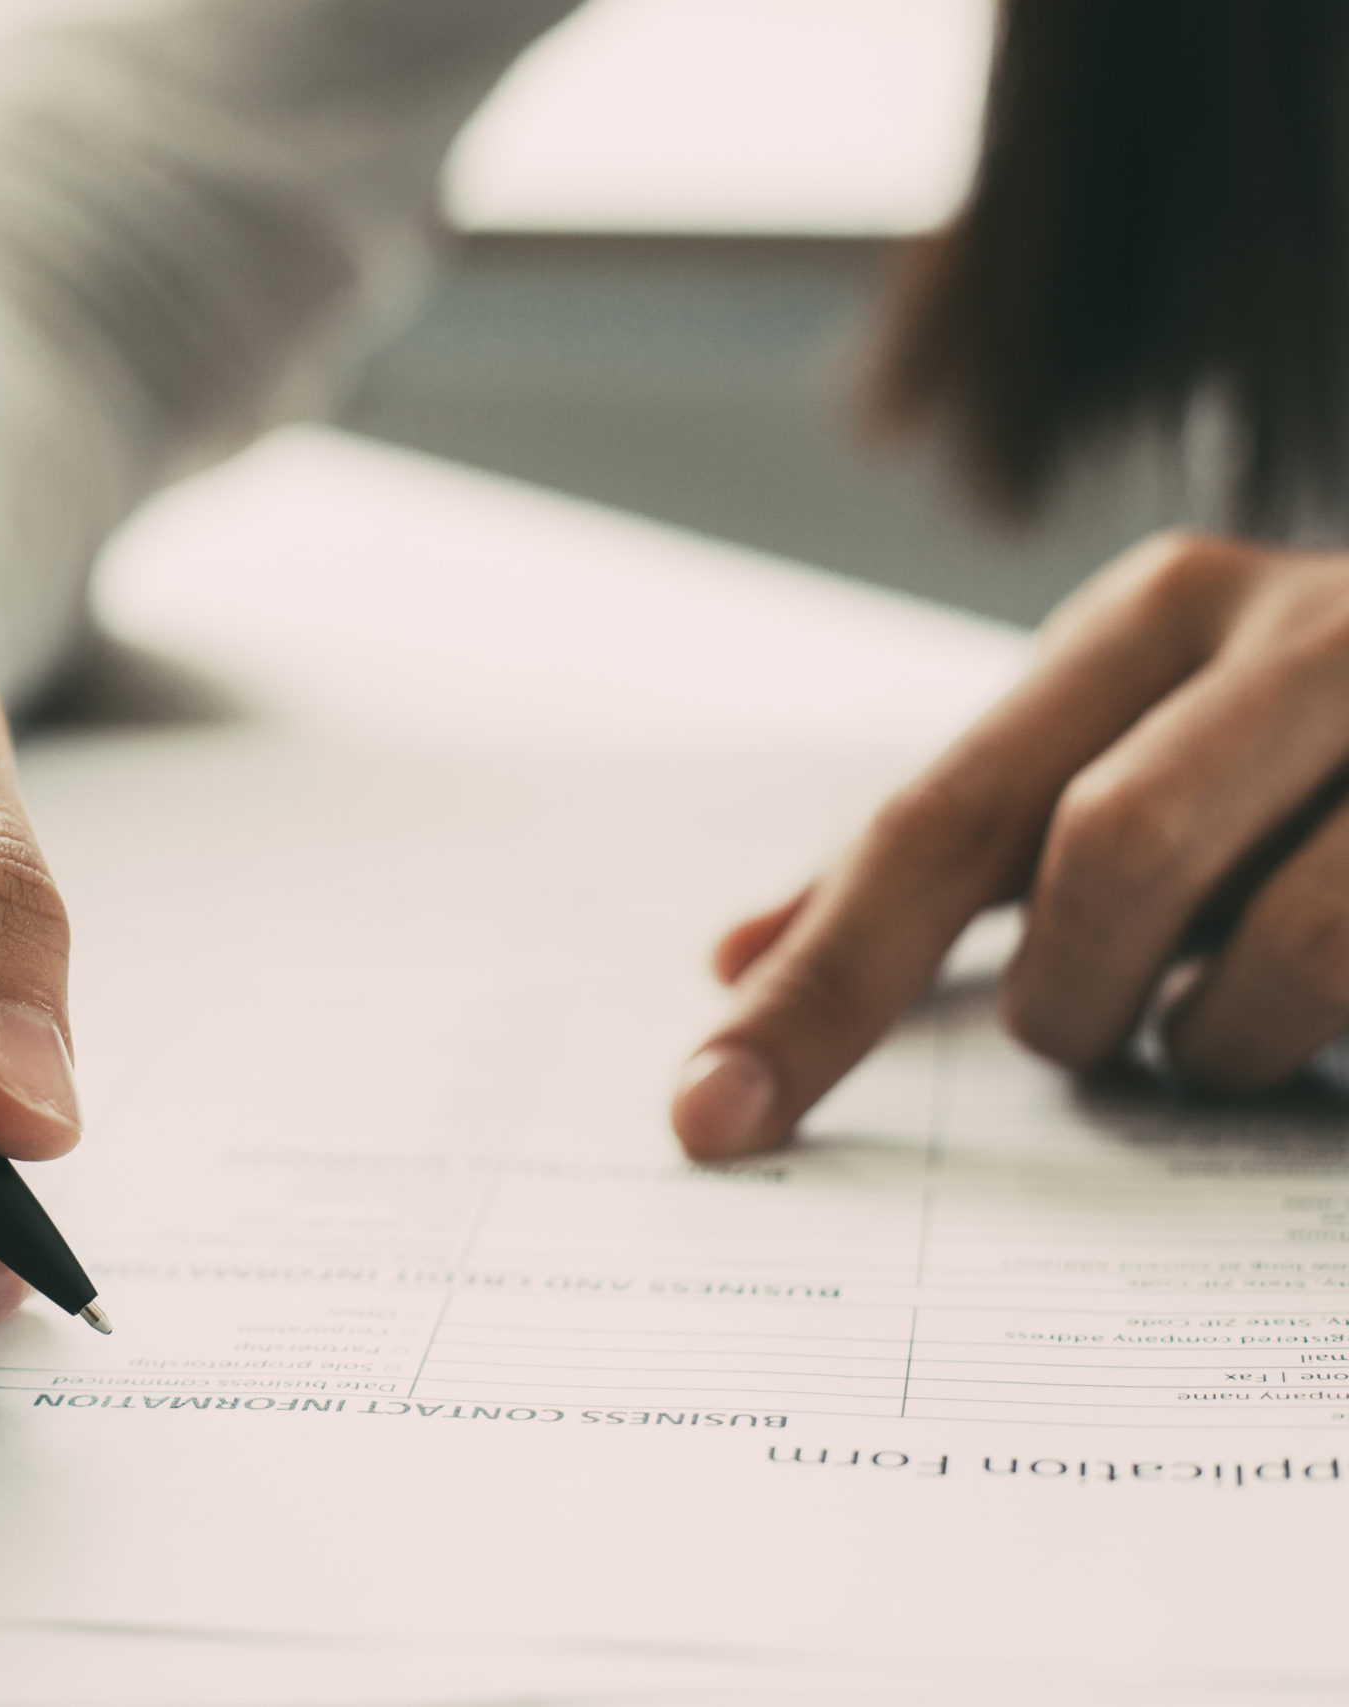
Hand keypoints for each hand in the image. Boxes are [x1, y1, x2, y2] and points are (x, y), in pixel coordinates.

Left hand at [674, 531, 1348, 1156]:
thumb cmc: (1326, 750)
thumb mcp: (1135, 753)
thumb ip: (958, 852)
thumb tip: (737, 959)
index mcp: (1159, 613)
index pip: (935, 823)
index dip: (819, 986)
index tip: (709, 1119)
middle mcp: (1311, 628)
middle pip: (1101, 865)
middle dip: (1075, 1001)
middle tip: (1097, 1029)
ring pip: (1281, 950)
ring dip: (1224, 1040)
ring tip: (1232, 1024)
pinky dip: (1330, 1039)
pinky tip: (1334, 1018)